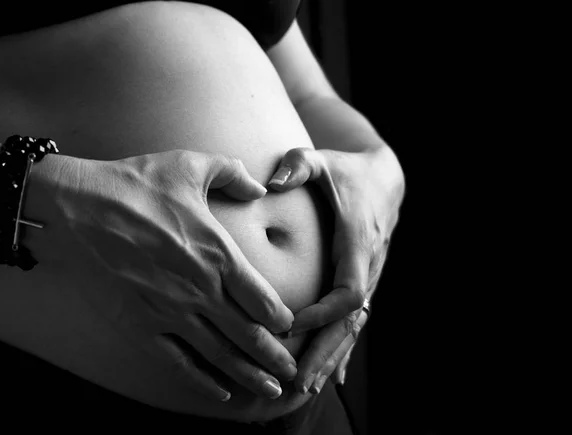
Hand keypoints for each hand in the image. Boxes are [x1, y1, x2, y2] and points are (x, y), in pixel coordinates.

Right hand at [28, 150, 295, 400]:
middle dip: (274, 357)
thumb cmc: (134, 185)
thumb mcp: (190, 166)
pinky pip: (177, 363)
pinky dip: (202, 381)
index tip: (291, 328)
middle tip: (292, 374)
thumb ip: (232, 174)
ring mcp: (170, 312)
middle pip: (248, 334)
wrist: (75, 208)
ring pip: (220, 355)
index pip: (262, 299)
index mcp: (218, 254)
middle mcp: (200, 290)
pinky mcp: (140, 326)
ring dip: (248, 376)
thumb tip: (259, 187)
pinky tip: (219, 393)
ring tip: (269, 392)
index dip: (281, 318)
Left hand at [267, 146, 403, 392]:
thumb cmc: (347, 171)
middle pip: (350, 322)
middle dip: (325, 352)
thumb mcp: (322, 161)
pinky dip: (342, 348)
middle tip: (300, 382)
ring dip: (331, 357)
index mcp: (358, 243)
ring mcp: (369, 278)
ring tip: (307, 388)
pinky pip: (354, 321)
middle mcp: (368, 267)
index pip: (347, 290)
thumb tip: (270, 181)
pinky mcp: (364, 282)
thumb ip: (298, 165)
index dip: (322, 312)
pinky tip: (331, 376)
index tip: (289, 324)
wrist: (384, 179)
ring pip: (353, 327)